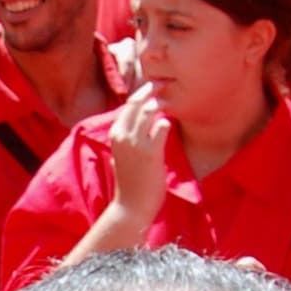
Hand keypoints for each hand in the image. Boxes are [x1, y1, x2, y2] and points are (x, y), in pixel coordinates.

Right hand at [106, 88, 168, 219]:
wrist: (131, 207)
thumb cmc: (130, 183)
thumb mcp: (122, 156)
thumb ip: (127, 139)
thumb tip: (138, 126)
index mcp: (115, 134)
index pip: (128, 105)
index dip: (143, 94)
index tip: (155, 88)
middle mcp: (122, 135)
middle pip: (138, 102)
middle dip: (153, 90)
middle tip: (167, 83)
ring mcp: (135, 143)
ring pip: (149, 110)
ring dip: (163, 102)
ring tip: (175, 99)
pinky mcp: (150, 152)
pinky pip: (162, 126)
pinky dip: (168, 122)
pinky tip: (172, 124)